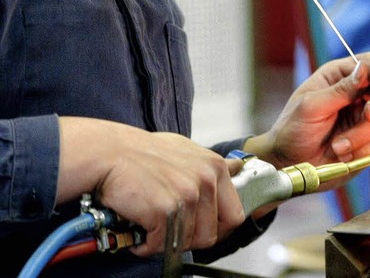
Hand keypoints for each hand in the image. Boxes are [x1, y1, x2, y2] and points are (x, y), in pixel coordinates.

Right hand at [56, 117, 245, 255]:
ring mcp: (187, 196)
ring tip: (151, 223)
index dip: (217, 228)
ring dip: (167, 240)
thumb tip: (236, 168)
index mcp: (215, 167)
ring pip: (188, 243)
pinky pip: (162, 245)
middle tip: (170, 228)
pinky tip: (138, 226)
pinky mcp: (165, 211)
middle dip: (190, 238)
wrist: (109, 152)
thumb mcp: (186, 149)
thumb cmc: (143, 152)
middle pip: (211, 235)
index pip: (234, 215)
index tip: (202, 229)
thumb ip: (209, 165)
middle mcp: (206, 180)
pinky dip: (146, 244)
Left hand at [246, 52, 369, 171]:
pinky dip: (364, 150)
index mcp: (339, 76)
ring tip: (337, 145)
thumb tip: (364, 69)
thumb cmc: (293, 128)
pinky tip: (343, 154)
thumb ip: (340, 89)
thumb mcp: (312, 106)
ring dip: (362, 135)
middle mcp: (355, 93)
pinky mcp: (368, 140)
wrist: (289, 163)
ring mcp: (363, 117)